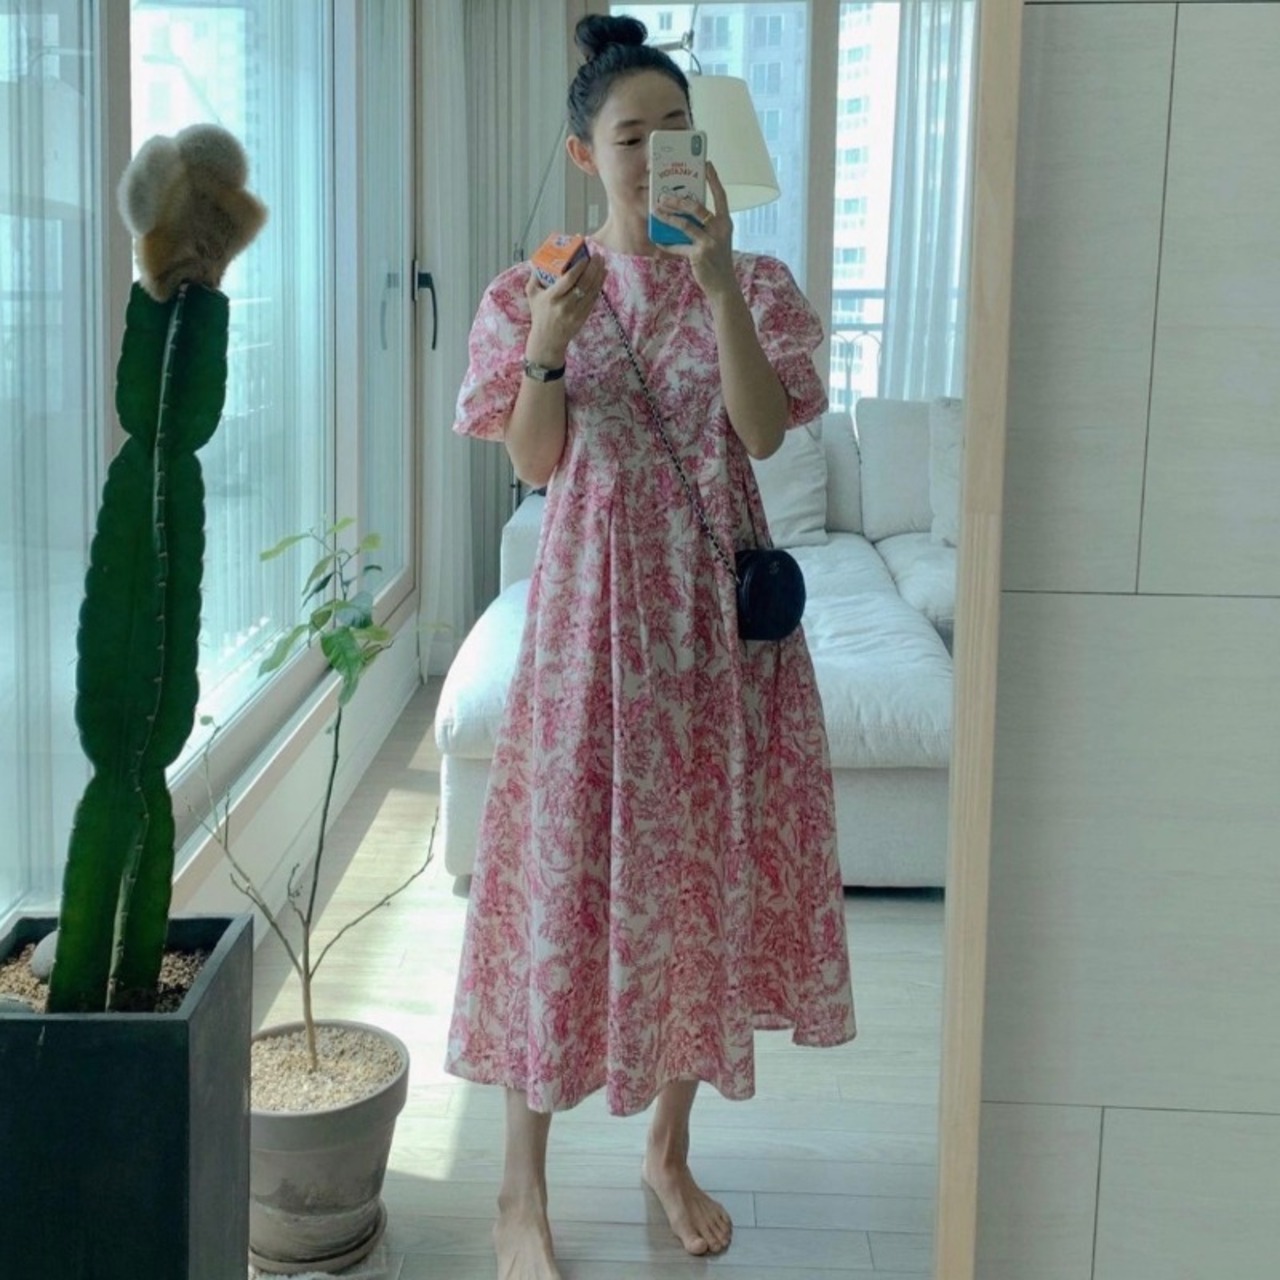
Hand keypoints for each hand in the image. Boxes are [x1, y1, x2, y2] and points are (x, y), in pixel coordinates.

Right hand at [524, 252, 606, 366]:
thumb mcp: (532, 295)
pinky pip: (593, 299)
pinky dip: (599, 286)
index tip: (585, 257)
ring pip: (591, 291)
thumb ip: (534, 277)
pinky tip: (602, 276)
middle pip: (583, 283)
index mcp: (552, 297)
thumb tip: (540, 260)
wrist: (547, 340)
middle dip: (593, 267)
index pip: (569, 279)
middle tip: (597, 256)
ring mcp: (575, 313)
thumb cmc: (539, 314)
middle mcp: (565, 305)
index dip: (579, 267)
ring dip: (599, 275)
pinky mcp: (583, 317)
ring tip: (602, 263)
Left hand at [653, 161, 737, 301]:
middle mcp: (719, 229)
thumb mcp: (717, 240)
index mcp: (725, 222)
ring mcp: (710, 242)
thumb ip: (705, 226)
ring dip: (668, 216)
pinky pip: (679, 246)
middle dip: (677, 199)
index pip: (720, 195)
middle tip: (662, 195)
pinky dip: (667, 244)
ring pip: (685, 223)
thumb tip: (683, 214)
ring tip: (656, 211)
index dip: (713, 179)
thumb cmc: (718, 261)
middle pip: (696, 206)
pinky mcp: (699, 254)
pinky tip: (658, 241)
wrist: (723, 286)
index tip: (706, 163)